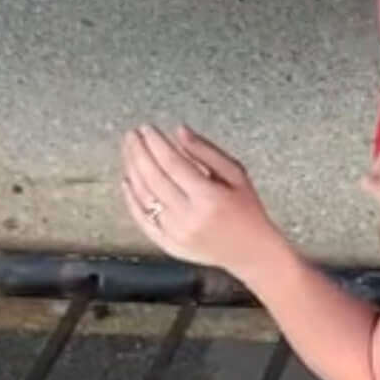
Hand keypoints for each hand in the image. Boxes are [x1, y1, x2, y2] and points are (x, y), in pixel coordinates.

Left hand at [119, 125, 276, 271]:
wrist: (251, 251)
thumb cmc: (246, 209)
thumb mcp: (236, 174)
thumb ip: (206, 151)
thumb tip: (179, 131)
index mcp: (208, 197)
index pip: (172, 163)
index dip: (155, 143)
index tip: (147, 128)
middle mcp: (189, 217)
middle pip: (153, 177)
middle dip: (138, 152)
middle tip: (132, 135)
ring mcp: (176, 233)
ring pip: (143, 196)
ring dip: (132, 170)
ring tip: (129, 151)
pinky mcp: (168, 245)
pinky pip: (142, 219)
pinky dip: (131, 199)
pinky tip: (128, 180)